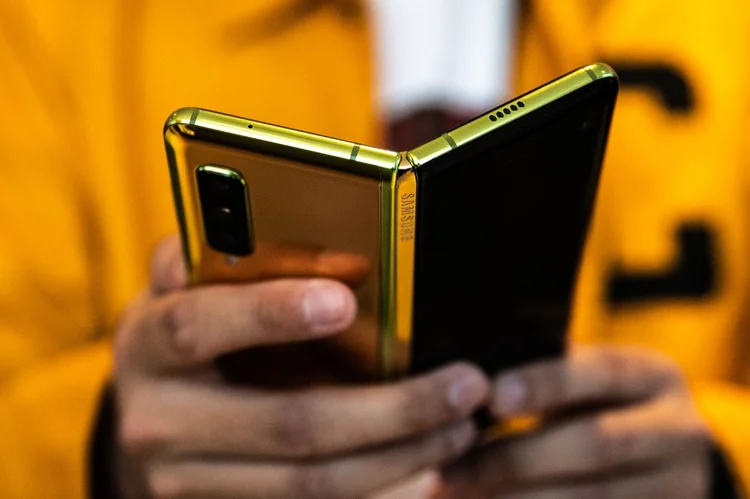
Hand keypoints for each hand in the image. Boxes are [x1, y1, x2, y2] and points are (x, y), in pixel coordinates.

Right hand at [113, 237, 488, 497]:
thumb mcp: (188, 285)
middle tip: (464, 385)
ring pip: (311, 483)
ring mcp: (190, 482)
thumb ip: (221, 253)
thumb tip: (291, 225)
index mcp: (148, 344)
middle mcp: (160, 422)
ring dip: (398, 459)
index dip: (270, 313)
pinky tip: (429, 474)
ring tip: (461, 429)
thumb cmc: (188, 326)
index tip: (345, 299)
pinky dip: (379, 496)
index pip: (199, 325)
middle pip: (287, 425)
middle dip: (389, 410)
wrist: (150, 412)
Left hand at [434, 346, 711, 498]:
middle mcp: (679, 431)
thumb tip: (467, 374)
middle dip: (516, 460)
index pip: (600, 372)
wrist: (668, 462)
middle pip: (597, 445)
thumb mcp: (591, 382)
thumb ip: (548, 373)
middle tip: (447, 472)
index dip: (545, 383)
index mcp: (653, 376)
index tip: (489, 397)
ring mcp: (678, 487)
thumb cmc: (602, 406)